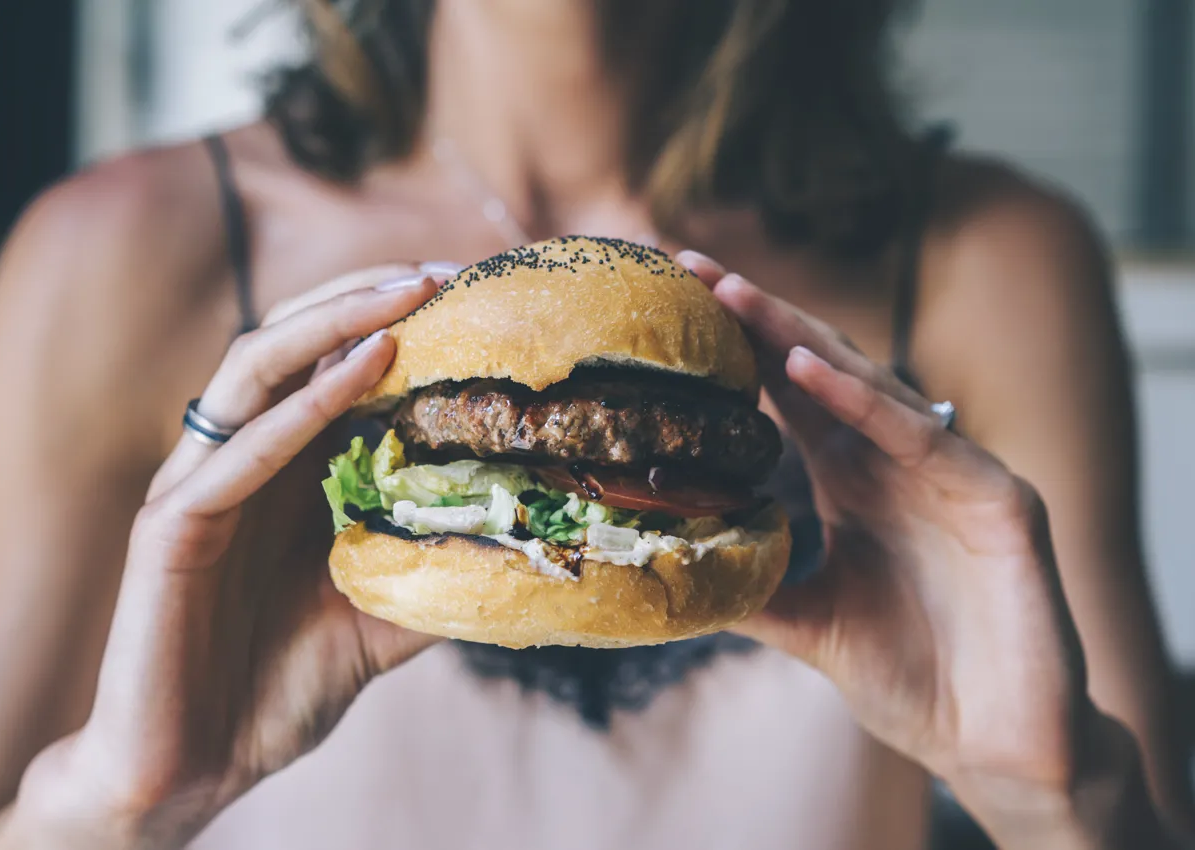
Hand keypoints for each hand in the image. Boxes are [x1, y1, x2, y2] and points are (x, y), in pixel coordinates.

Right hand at [13, 269, 442, 846]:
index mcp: (280, 473)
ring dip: (333, 322)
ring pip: (255, 370)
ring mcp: (198, 487)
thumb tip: (523, 550)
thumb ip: (434, 574)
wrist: (192, 768)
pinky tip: (366, 367)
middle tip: (445, 273)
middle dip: (364, 298)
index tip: (470, 298)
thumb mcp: (380, 621)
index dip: (392, 325)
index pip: (330, 370)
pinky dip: (303, 404)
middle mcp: (236, 461)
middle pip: (291, 345)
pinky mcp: (169, 528)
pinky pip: (238, 451)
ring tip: (409, 293)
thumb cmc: (276, 686)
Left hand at [676, 254, 1182, 845]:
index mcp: (854, 480)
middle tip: (690, 268)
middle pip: (820, 370)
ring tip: (734, 295)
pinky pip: (923, 438)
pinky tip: (805, 369)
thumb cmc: (912, 679)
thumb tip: (662, 565)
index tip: (675, 303)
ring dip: (799, 339)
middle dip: (756, 316)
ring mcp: (949, 474)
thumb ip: (749, 586)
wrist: (993, 745)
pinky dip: (865, 402)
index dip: (735, 347)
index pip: (786, 396)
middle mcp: (897, 463)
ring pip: (870, 387)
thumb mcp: (808, 623)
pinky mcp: (998, 499)